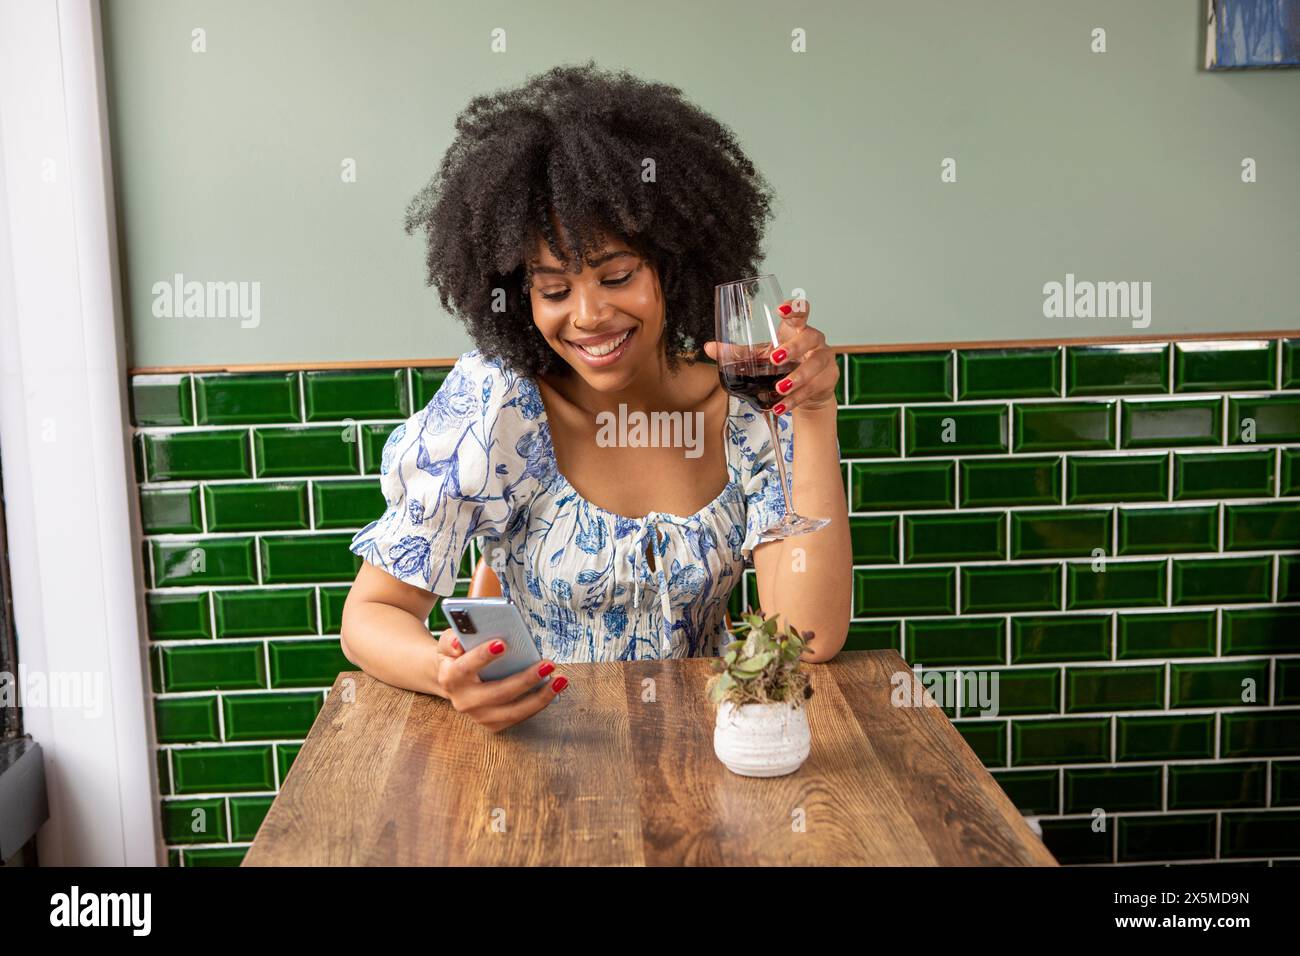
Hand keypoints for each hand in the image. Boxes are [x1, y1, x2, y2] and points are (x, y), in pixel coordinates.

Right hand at [432, 628, 566, 731]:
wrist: (455, 681)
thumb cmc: (458, 655)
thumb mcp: (449, 643)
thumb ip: (452, 639)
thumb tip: (458, 643)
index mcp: (450, 677)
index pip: (465, 667)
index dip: (482, 657)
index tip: (502, 643)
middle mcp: (464, 701)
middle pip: (498, 693)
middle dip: (525, 679)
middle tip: (548, 664)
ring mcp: (480, 716)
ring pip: (514, 711)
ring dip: (541, 696)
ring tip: (560, 679)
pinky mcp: (494, 724)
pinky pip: (520, 716)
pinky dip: (540, 703)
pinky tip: (555, 688)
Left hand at [703, 294, 838, 414]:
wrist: (808, 390)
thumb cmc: (784, 364)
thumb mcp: (760, 356)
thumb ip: (738, 352)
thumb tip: (708, 347)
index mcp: (796, 329)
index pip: (801, 311)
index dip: (795, 307)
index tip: (781, 310)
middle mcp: (814, 340)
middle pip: (809, 337)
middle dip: (793, 347)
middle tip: (775, 358)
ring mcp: (824, 359)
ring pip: (815, 364)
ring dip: (797, 377)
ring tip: (779, 388)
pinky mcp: (828, 379)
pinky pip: (813, 388)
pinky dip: (796, 399)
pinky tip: (782, 406)